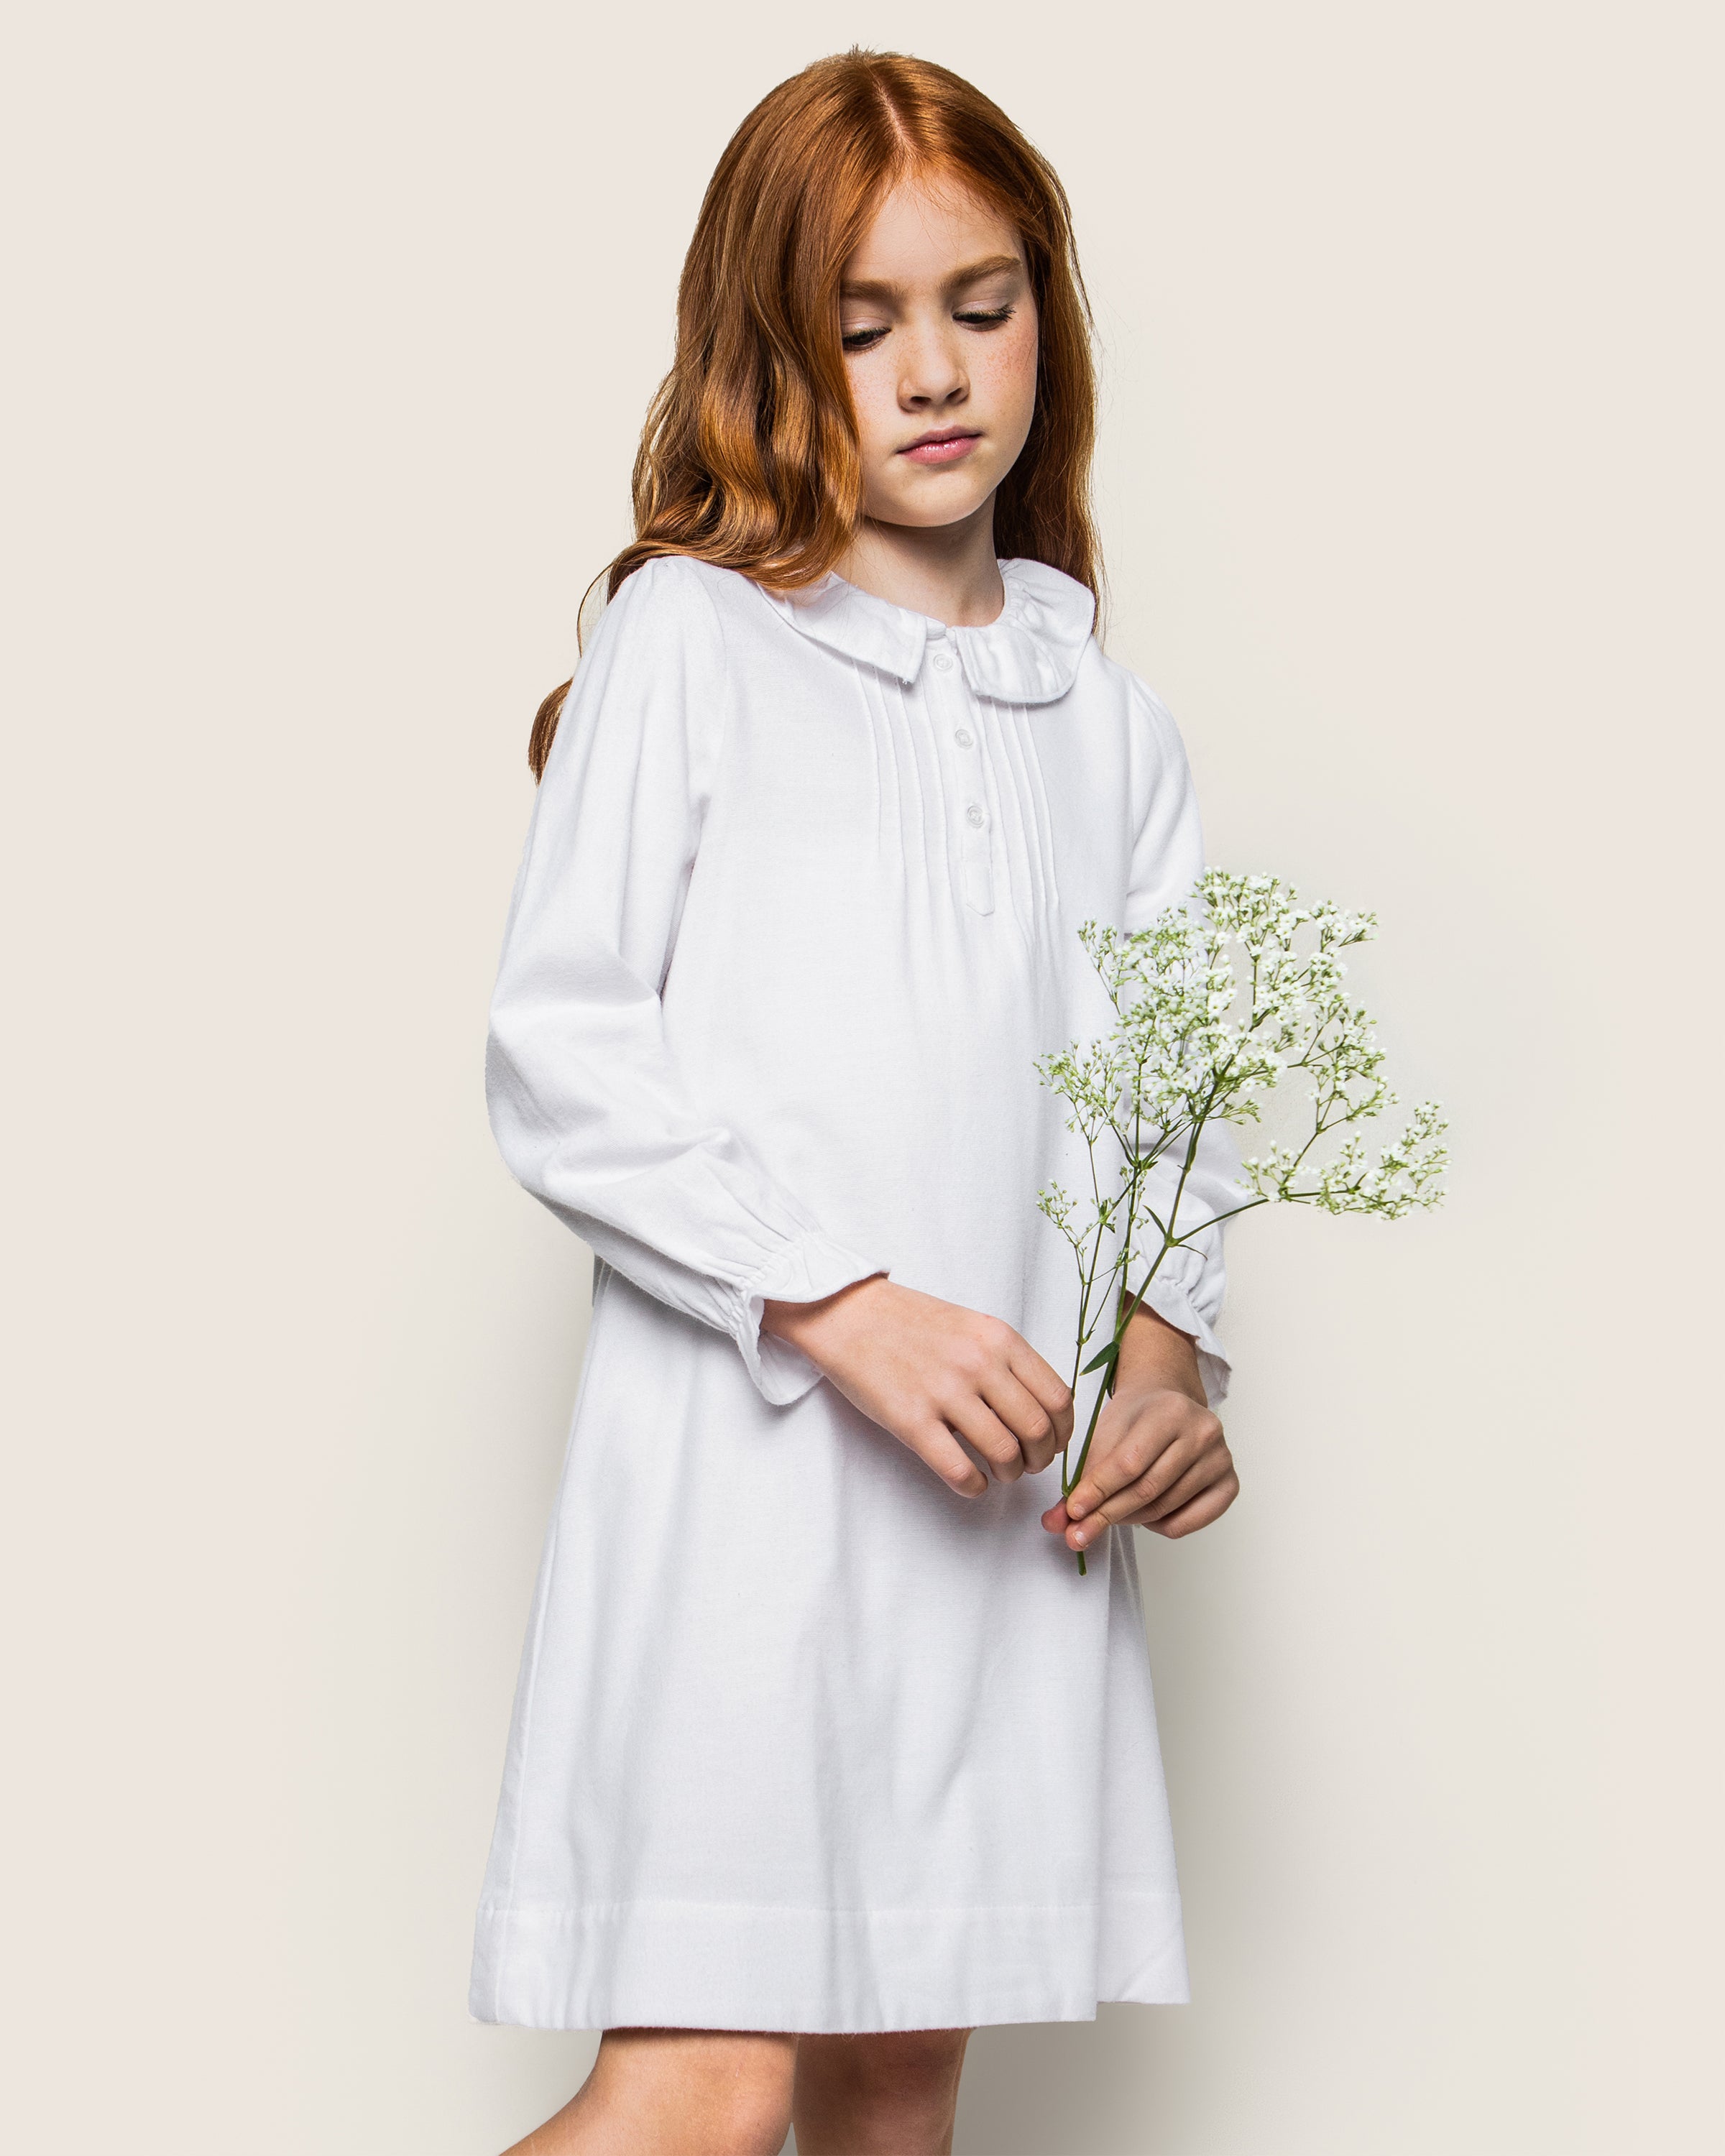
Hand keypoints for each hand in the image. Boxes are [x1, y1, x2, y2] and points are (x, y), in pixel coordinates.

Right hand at [761, 1276, 1073, 1496]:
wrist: (847, 1313)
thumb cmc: (909, 1322)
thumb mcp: (971, 1325)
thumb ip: (1006, 1359)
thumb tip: (1039, 1409)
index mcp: (998, 1338)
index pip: (1057, 1397)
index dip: (1063, 1431)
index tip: (1054, 1442)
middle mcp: (978, 1363)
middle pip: (1037, 1430)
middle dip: (1040, 1458)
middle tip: (1028, 1464)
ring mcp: (944, 1392)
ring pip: (1003, 1453)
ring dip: (1009, 1474)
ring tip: (998, 1472)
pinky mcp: (911, 1420)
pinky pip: (959, 1470)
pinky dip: (975, 1487)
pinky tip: (971, 1483)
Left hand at [1040, 1305, 1237, 1552]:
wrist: (1169, 1402)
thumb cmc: (1134, 1419)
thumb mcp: (1103, 1435)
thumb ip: (1081, 1479)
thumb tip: (1057, 1524)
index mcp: (1170, 1410)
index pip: (1129, 1462)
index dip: (1097, 1491)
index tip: (1071, 1512)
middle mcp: (1203, 1432)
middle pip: (1147, 1489)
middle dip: (1107, 1514)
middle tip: (1078, 1532)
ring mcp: (1221, 1458)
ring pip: (1165, 1508)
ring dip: (1130, 1519)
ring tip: (1112, 1511)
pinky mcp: (1230, 1482)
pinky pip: (1189, 1522)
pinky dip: (1161, 1526)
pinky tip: (1147, 1512)